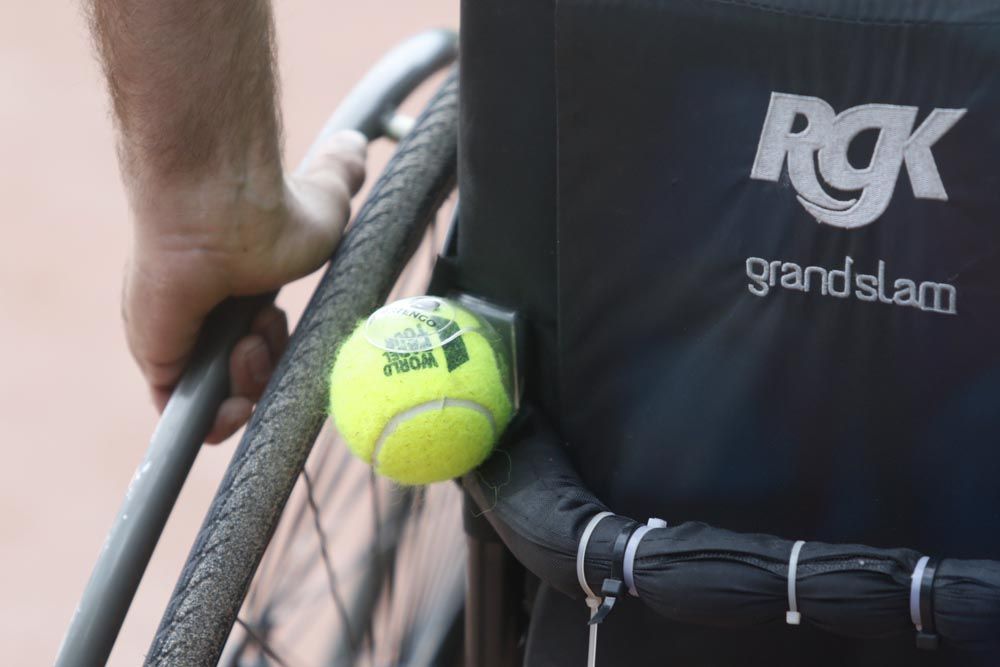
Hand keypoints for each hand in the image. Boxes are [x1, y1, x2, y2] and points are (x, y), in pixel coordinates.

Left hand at [123, 130, 366, 442]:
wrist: (223, 205)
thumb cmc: (273, 207)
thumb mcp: (327, 203)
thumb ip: (341, 178)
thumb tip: (357, 142)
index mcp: (240, 292)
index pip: (262, 348)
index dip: (282, 355)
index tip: (290, 333)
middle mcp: (209, 319)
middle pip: (247, 380)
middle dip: (270, 371)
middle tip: (267, 331)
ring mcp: (183, 340)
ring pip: (223, 398)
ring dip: (252, 381)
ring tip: (248, 337)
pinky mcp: (160, 359)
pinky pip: (184, 411)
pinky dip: (215, 416)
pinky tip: (236, 389)